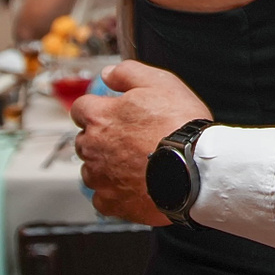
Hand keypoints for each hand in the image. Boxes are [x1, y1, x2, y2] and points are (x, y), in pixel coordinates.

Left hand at [71, 60, 211, 225]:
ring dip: (105, 165)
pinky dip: (114, 192)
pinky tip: (134, 184)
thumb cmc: (179, 127)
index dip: (97, 108)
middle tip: (130, 138)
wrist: (193, 169)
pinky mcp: (111, 202)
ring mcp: (100, 177)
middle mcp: (93, 147)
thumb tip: (109, 73)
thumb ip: (128, 73)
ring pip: (91, 169)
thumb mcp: (160, 82)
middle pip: (85, 140)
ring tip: (135, 163)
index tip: (110, 112)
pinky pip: (102, 197)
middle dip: (101, 138)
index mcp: (101, 117)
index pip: (80, 108)